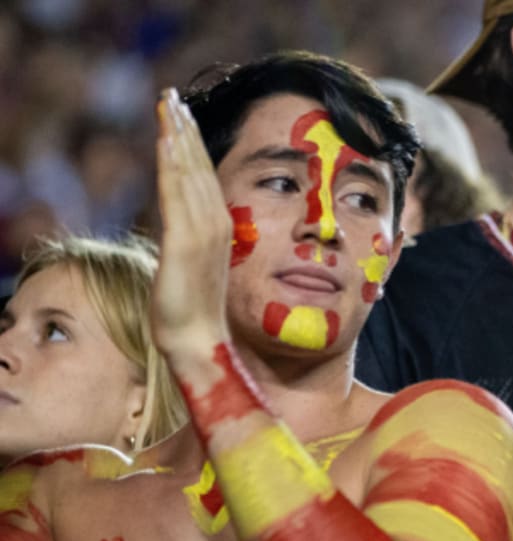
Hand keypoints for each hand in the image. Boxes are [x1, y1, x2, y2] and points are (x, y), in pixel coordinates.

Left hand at [151, 88, 231, 359]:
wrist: (198, 340)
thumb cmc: (192, 314)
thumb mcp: (189, 269)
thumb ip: (187, 245)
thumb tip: (179, 236)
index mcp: (218, 229)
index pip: (203, 178)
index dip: (192, 146)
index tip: (181, 117)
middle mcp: (215, 224)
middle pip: (198, 167)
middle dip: (185, 130)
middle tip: (174, 98)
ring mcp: (202, 231)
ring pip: (188, 172)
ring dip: (178, 135)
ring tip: (169, 105)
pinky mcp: (184, 239)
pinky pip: (177, 190)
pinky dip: (171, 160)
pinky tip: (165, 137)